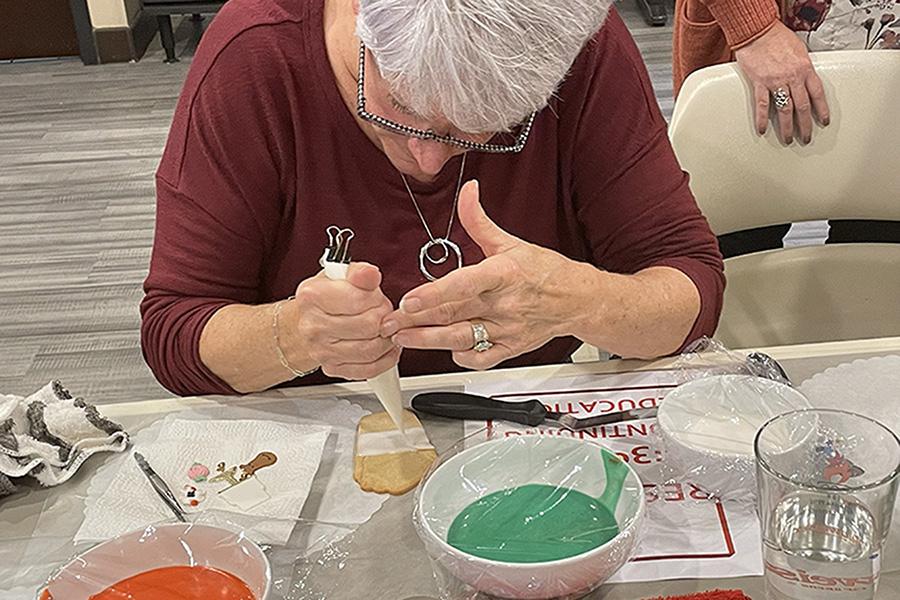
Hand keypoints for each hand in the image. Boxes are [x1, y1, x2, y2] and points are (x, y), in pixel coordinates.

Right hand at [289, 263, 398, 379]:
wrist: (305, 322)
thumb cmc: (325, 298)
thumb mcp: (340, 275)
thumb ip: (359, 273)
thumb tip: (370, 274)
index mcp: (313, 296)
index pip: (359, 299)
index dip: (376, 298)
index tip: (374, 296)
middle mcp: (314, 326)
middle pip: (368, 326)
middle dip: (384, 317)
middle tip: (382, 312)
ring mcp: (322, 350)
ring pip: (371, 349)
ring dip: (387, 338)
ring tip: (384, 328)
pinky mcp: (332, 368)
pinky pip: (368, 369)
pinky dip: (384, 359)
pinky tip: (384, 347)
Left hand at [381, 180, 582, 369]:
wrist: (577, 300)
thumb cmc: (544, 271)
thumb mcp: (510, 242)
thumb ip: (479, 221)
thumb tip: (467, 191)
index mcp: (504, 274)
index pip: (465, 285)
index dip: (435, 294)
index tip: (409, 300)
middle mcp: (505, 304)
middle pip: (455, 315)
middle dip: (417, 320)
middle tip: (390, 321)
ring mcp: (508, 329)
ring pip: (462, 339)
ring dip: (429, 341)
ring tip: (402, 336)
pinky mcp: (511, 349)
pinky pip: (480, 358)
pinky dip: (460, 355)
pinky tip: (444, 348)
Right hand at [734, 21, 829, 143]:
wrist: (758, 31)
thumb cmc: (777, 37)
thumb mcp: (800, 50)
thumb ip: (802, 67)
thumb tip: (804, 79)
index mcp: (805, 69)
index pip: (818, 94)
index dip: (822, 110)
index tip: (823, 121)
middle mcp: (793, 77)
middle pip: (803, 106)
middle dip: (805, 124)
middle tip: (805, 137)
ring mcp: (776, 81)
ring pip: (785, 109)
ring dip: (787, 127)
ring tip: (787, 139)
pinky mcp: (760, 83)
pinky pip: (762, 105)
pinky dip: (762, 119)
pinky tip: (762, 129)